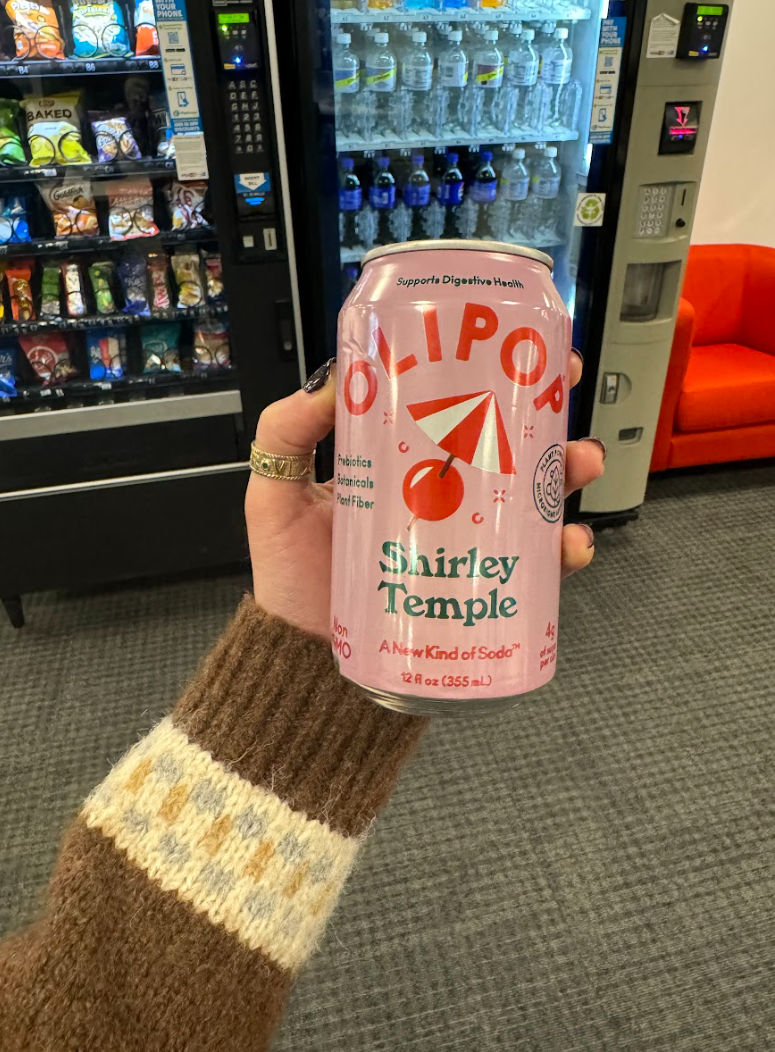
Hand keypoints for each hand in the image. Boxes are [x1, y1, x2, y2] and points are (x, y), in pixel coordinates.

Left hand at [245, 353, 603, 639]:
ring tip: (579, 463)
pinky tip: (570, 546)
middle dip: (547, 418)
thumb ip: (286, 435)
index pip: (451, 409)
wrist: (305, 657)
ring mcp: (463, 544)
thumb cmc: (290, 577)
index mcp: (399, 465)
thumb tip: (331, 380)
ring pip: (530, 501)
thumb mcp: (276, 496)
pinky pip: (532, 568)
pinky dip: (562, 554)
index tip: (521, 350)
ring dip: (566, 476)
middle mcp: (440, 498)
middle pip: (505, 448)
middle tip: (567, 396)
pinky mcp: (479, 588)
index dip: (488, 377)